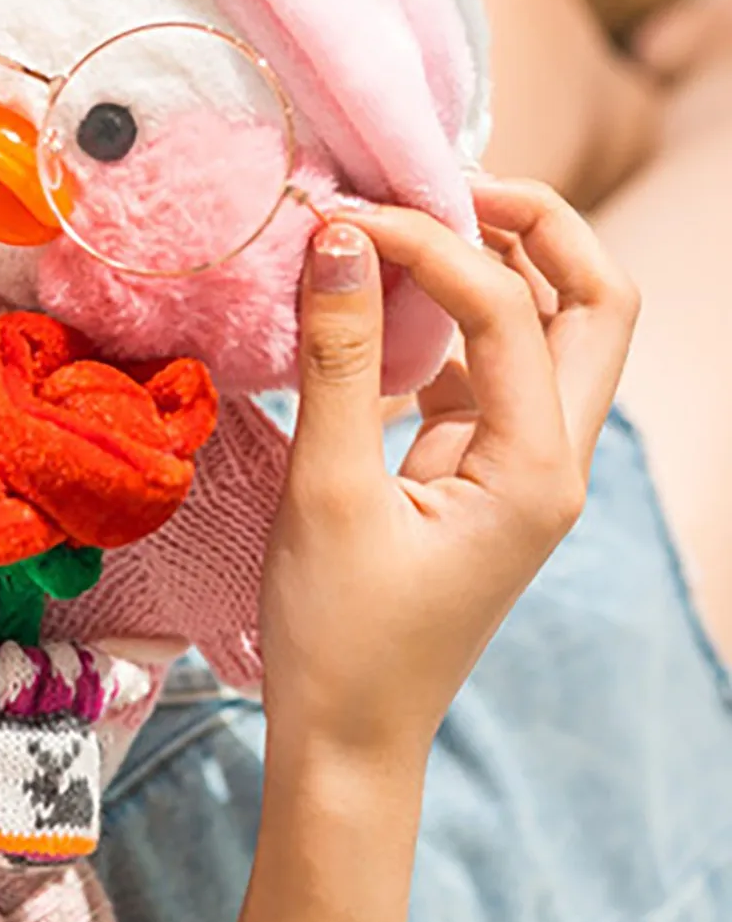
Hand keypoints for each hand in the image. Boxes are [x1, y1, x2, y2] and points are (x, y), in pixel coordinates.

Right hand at [261, 178, 639, 767]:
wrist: (348, 737)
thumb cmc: (339, 634)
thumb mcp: (326, 491)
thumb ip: (338, 358)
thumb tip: (336, 238)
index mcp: (536, 470)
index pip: (511, 309)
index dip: (433, 245)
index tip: (344, 218)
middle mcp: (553, 458)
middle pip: (596, 303)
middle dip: (534, 226)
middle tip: (437, 183)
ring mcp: (523, 465)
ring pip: (554, 329)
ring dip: (499, 263)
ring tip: (408, 220)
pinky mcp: (480, 471)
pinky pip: (491, 367)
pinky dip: (452, 316)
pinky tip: (381, 301)